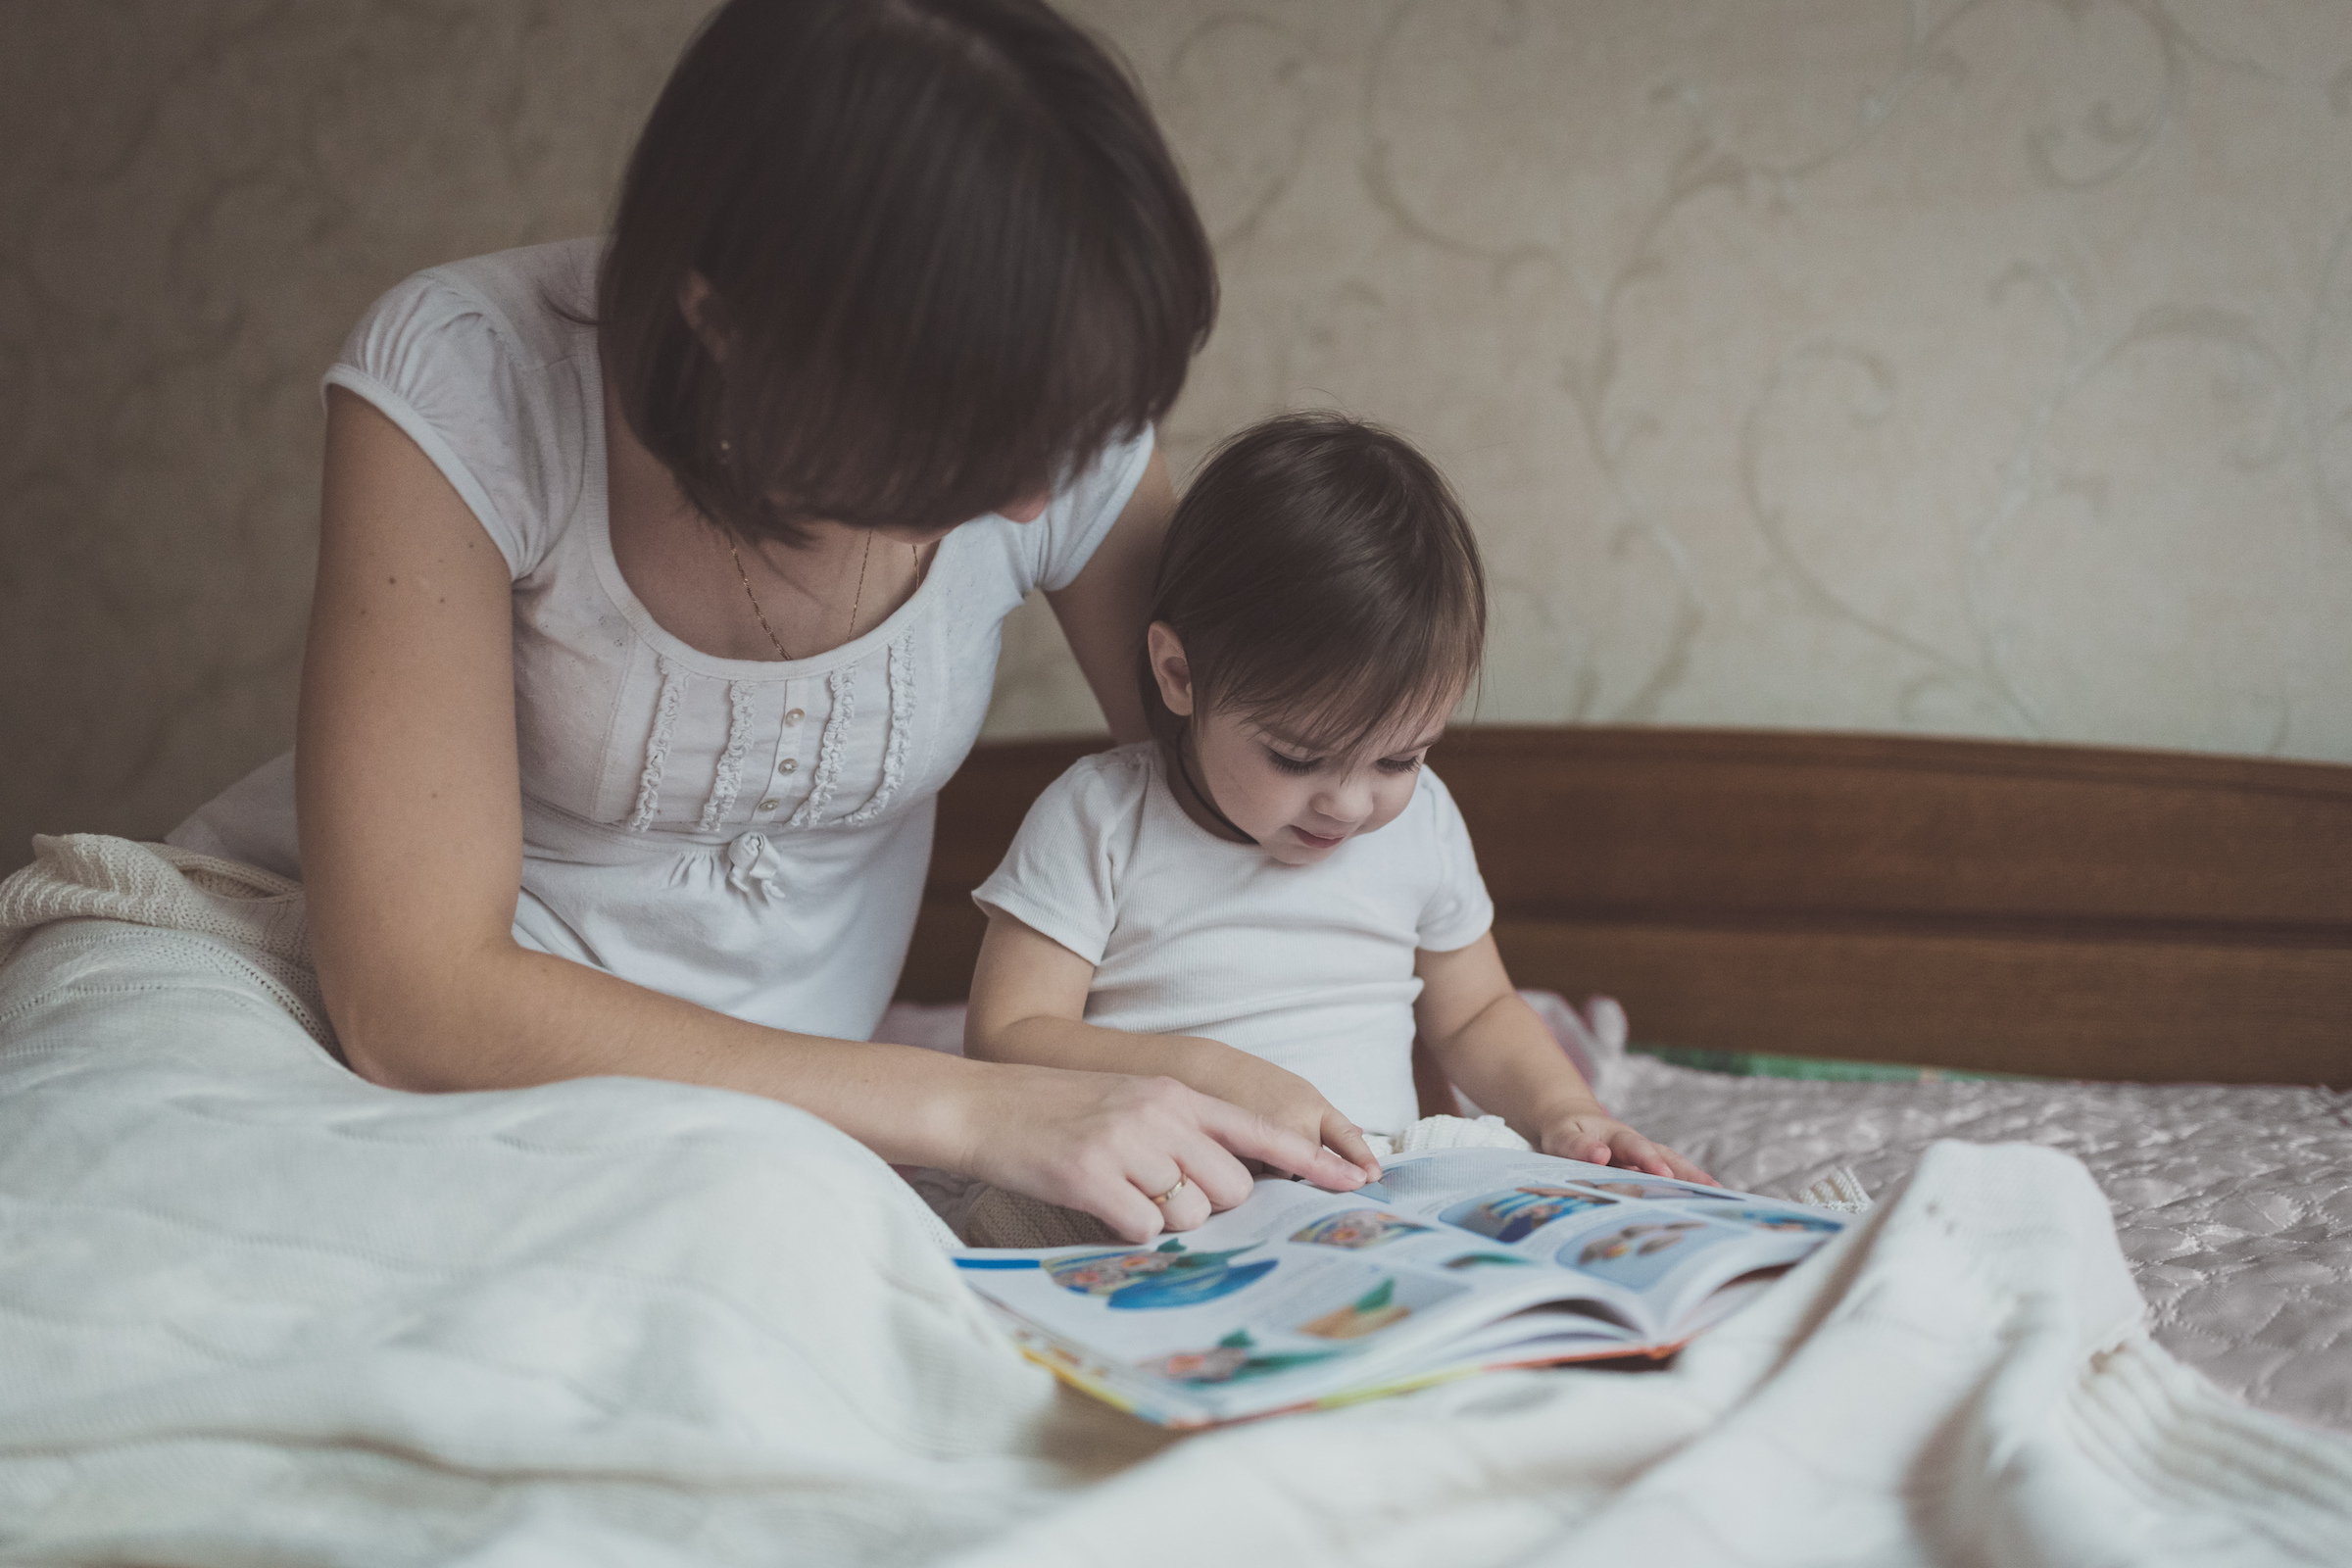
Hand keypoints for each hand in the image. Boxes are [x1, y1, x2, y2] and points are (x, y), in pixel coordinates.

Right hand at [951, 1063, 1371, 1242]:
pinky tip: (1098, 1207)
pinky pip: (1142, 1230)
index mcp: (1177, 1093)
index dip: (1312, 1159)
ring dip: (1166, 1223)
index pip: (1261, 1130)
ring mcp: (1127, 1143)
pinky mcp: (1091, 1175)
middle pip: (1232, 1190)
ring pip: (1191, 1216)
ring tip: (1121, 1195)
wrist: (982, 1105)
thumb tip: (1227, 1188)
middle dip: (1209, 1210)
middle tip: (1161, 1196)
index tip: (1357, 1179)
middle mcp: (1161, 1113)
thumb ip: (1182, 1132)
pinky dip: (1126, 1231)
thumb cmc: (1058, 1112)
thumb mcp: (1131, 1103)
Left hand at [1535, 1105, 1716, 1184]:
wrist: (1569, 1127)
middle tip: (1713, 1191)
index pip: (1636, 1148)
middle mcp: (1636, 1148)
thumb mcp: (1562, 1136)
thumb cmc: (1565, 1133)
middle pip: (1668, 1158)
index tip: (1664, 1175)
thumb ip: (1577, 1146)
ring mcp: (1642, 1162)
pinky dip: (1681, 1195)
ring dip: (1693, 1184)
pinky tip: (1697, 1211)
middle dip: (1689, 1174)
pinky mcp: (1642, 1176)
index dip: (1650, 1160)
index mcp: (1617, 1136)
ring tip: (1719, 1201)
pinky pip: (1663, 1185)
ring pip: (1672, 1170)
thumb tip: (1600, 1155)